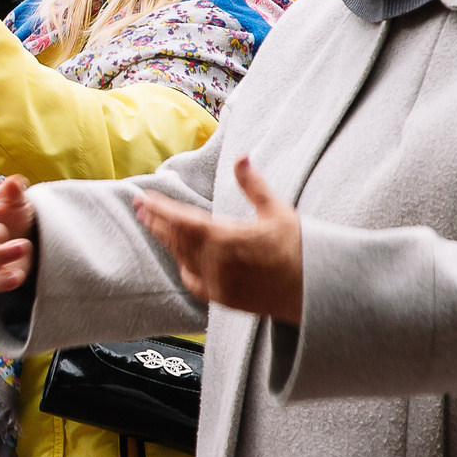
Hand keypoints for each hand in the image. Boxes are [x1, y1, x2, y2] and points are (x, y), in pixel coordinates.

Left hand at [132, 154, 304, 323]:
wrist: (316, 290)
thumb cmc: (299, 249)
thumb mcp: (277, 211)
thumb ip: (253, 185)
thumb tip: (241, 157)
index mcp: (225, 238)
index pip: (181, 220)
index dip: (159, 209)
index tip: (142, 199)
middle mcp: (215, 262)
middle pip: (176, 239)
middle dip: (156, 222)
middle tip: (140, 209)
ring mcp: (217, 283)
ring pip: (182, 259)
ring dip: (167, 241)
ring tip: (154, 227)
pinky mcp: (223, 299)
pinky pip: (193, 281)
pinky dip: (184, 266)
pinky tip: (180, 259)